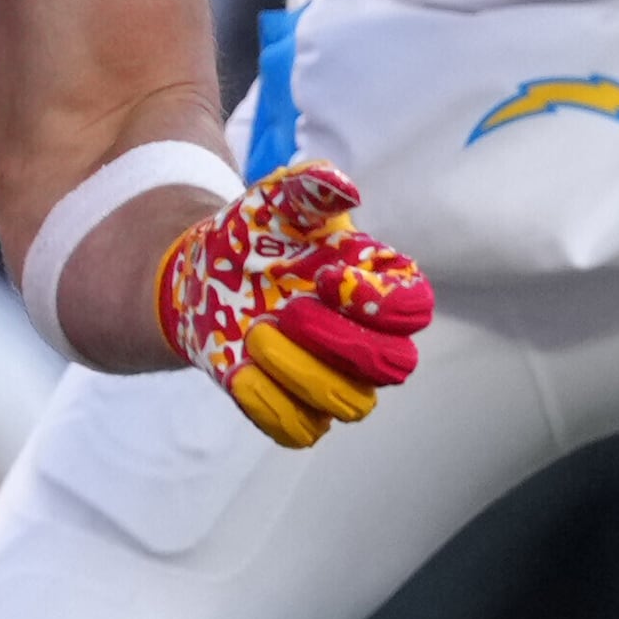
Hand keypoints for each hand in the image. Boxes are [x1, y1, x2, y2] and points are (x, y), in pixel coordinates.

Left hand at [152, 159, 433, 448]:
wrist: (203, 274)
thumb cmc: (257, 235)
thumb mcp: (276, 200)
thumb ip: (310, 187)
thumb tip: (344, 189)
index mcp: (380, 287)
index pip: (415, 309)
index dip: (378, 303)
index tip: (324, 276)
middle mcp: (369, 340)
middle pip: (394, 366)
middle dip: (339, 343)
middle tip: (286, 311)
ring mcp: (334, 379)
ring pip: (350, 404)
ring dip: (300, 373)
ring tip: (254, 335)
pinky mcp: (295, 409)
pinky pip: (300, 430)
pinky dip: (269, 405)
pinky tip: (240, 370)